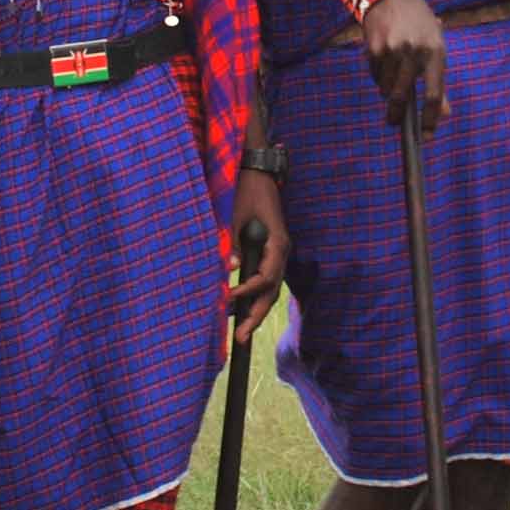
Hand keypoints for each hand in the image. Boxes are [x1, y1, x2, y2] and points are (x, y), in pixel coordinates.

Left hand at [225, 181, 285, 339]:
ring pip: (270, 289)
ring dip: (256, 310)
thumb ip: (234, 242)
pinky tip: (239, 306)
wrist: (256, 171)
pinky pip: (265, 278)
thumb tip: (231, 268)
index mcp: (278, 243)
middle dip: (256, 316)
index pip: (265, 278)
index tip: (227, 299)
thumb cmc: (246, 190)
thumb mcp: (236, 215)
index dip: (247, 292)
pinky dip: (254, 295)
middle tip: (240, 338)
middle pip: (272, 291)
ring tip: (240, 331)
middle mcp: (282, 251)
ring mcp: (278, 252)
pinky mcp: (270, 250)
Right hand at [361, 0, 447, 129]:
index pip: (434, 95)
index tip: (426, 136)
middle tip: (394, 123)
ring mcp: (392, 50)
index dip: (430, 119)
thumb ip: (439, 81)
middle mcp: (414, 52)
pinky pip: (375, 75)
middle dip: (396, 114)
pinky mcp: (374, 49)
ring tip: (391, 79)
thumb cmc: (420, 25)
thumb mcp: (436, 47)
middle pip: (402, 96)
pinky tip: (383, 62)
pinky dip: (379, 77)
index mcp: (435, 53)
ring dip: (387, 91)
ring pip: (386, 88)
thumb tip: (444, 114)